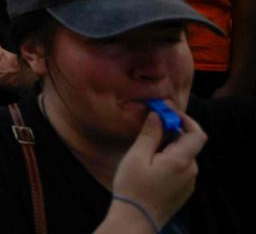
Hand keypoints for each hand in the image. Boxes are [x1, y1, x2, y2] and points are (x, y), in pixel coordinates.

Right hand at [111, 106, 204, 229]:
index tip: (168, 112)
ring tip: (146, 148)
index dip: (185, 119)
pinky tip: (150, 164)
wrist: (137, 219)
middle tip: (150, 126)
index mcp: (181, 161)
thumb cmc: (134, 187)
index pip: (197, 134)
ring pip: (183, 156)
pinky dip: (170, 159)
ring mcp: (189, 182)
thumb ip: (150, 134)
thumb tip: (157, 115)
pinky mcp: (184, 190)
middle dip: (172, 131)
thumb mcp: (137, 156)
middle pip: (188, 143)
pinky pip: (181, 168)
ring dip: (169, 146)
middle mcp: (191, 171)